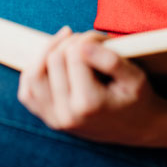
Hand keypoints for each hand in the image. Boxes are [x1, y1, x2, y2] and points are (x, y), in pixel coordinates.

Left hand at [17, 27, 166, 146]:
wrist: (138, 128)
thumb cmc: (138, 99)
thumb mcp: (136, 78)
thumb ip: (110, 60)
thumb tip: (82, 44)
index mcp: (88, 104)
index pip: (74, 54)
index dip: (89, 38)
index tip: (104, 39)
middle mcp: (66, 115)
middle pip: (53, 59)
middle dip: (71, 42)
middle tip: (91, 41)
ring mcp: (55, 119)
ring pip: (33, 75)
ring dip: (48, 52)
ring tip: (68, 44)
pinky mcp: (49, 119)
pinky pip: (27, 92)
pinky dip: (34, 72)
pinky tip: (51, 62)